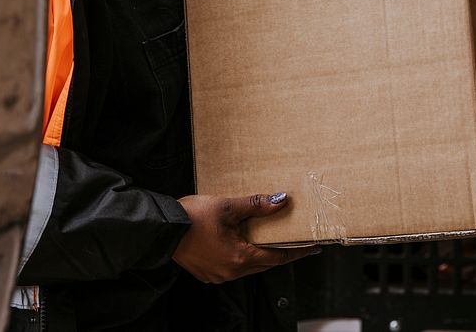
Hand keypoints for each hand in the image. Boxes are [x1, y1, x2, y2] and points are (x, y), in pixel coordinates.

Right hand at [173, 192, 317, 282]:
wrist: (161, 229)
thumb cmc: (192, 217)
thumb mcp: (228, 207)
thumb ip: (257, 205)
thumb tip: (281, 201)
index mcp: (240, 258)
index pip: (278, 257)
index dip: (297, 251)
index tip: (313, 247)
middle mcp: (231, 272)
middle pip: (264, 263)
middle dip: (279, 251)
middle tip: (294, 239)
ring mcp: (218, 275)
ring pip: (248, 265)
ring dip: (258, 253)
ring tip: (267, 237)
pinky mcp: (207, 273)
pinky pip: (232, 266)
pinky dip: (241, 255)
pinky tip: (240, 241)